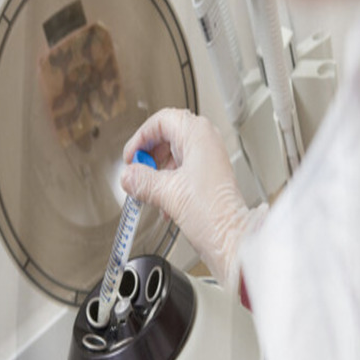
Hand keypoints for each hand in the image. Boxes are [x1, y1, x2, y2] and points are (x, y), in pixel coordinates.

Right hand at [121, 108, 266, 290]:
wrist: (232, 239)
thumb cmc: (214, 213)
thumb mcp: (167, 194)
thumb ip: (141, 181)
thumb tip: (127, 176)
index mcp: (198, 135)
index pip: (162, 120)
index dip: (141, 137)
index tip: (131, 156)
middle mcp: (206, 143)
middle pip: (168, 136)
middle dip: (149, 155)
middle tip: (138, 171)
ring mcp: (210, 160)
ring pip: (174, 156)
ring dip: (158, 172)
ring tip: (149, 191)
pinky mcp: (210, 177)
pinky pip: (183, 172)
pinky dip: (169, 183)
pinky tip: (163, 202)